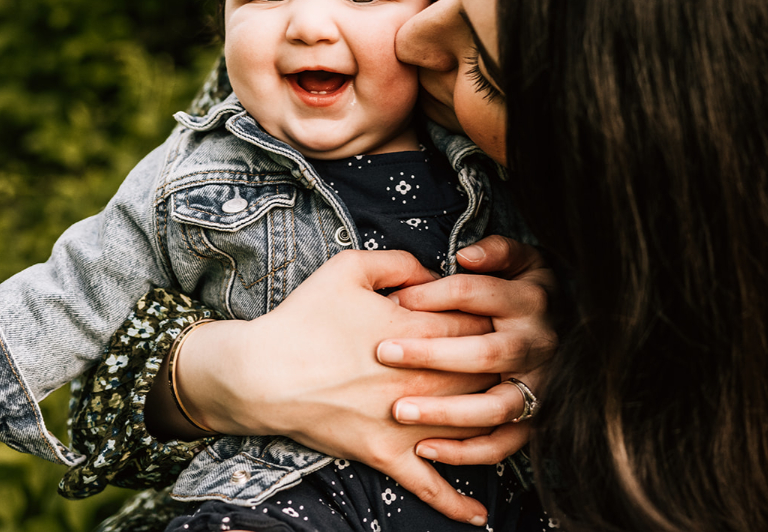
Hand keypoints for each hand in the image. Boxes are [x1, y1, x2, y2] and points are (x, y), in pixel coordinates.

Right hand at [177, 249, 498, 525]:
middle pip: (483, 374)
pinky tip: (479, 515)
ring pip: (469, 425)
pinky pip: (428, 486)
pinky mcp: (386, 455)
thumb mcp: (349, 269)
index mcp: (418, 333)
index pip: (477, 327)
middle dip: (497, 365)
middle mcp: (422, 381)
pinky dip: (456, 502)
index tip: (488, 317)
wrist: (263, 374)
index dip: (487, 320)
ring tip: (505, 412)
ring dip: (491, 419)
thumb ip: (399, 262)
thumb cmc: (304, 318)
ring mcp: (408, 424)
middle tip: (501, 358)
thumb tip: (434, 273)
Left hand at [379, 235, 555, 464]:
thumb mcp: (523, 259)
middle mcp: (539, 345)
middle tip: (384, 353)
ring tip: (400, 410)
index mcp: (531, 300)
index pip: (476, 294)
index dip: (432, 295)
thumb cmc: (525, 290)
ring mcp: (539, 386)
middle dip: (432, 354)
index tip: (393, 301)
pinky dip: (466, 452)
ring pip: (494, 407)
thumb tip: (467, 256)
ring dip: (446, 412)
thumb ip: (498, 251)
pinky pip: (502, 444)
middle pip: (486, 352)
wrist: (580, 331)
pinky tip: (425, 448)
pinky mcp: (533, 419)